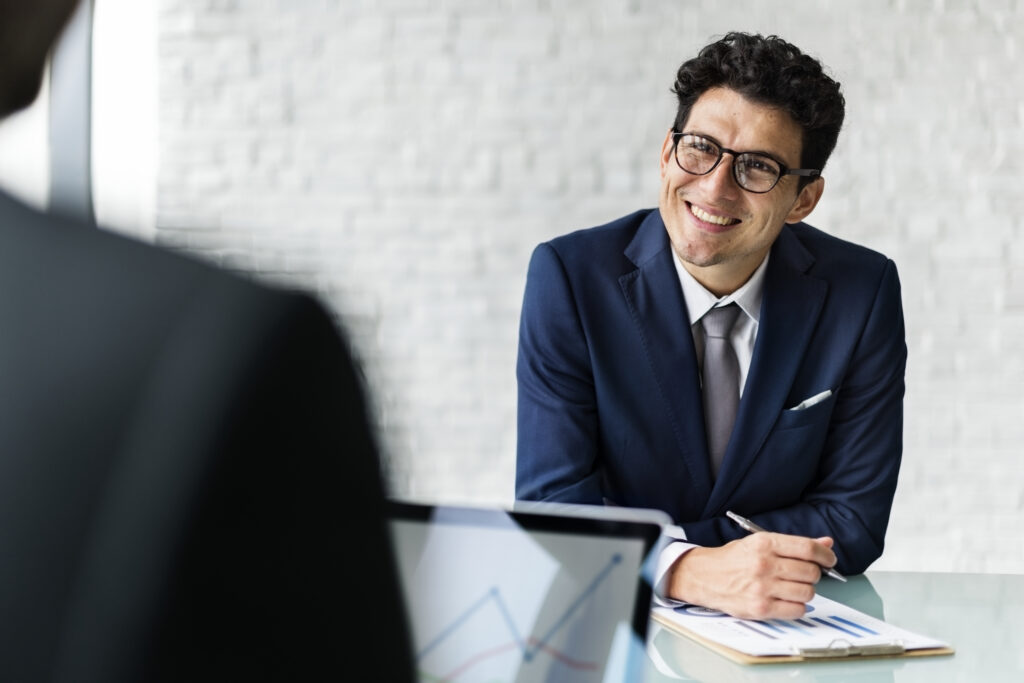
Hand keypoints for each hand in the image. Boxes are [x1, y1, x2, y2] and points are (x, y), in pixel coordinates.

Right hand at [666, 532, 836, 619]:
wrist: (703, 576)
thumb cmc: (732, 560)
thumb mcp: (759, 543)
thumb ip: (793, 545)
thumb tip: (826, 543)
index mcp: (764, 543)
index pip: (807, 548)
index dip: (825, 555)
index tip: (829, 560)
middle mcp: (764, 564)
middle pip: (810, 572)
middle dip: (813, 575)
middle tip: (804, 575)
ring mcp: (762, 587)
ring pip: (807, 592)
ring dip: (805, 591)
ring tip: (792, 588)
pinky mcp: (760, 607)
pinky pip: (796, 610)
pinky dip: (797, 607)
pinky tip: (787, 600)